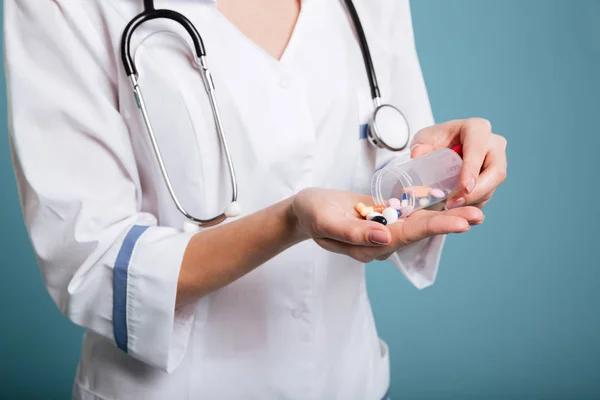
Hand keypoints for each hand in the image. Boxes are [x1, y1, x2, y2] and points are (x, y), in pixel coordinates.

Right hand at [291, 188, 482, 262]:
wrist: (305, 210)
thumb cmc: (312, 214)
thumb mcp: (326, 221)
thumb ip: (353, 232)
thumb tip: (385, 238)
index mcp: (370, 246)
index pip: (407, 235)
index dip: (435, 227)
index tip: (461, 223)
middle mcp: (382, 241)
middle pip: (420, 231)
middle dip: (449, 223)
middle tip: (478, 215)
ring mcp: (385, 230)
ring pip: (419, 223)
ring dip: (445, 216)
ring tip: (473, 210)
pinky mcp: (385, 218)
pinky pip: (410, 214)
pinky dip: (430, 208)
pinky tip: (448, 202)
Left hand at [410, 118, 506, 208]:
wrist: (441, 146)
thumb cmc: (435, 139)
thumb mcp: (424, 139)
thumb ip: (420, 145)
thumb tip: (417, 154)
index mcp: (476, 128)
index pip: (478, 149)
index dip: (473, 169)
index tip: (465, 187)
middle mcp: (493, 143)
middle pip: (496, 171)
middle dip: (477, 191)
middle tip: (454, 202)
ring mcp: (497, 161)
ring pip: (492, 186)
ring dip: (473, 200)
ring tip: (449, 205)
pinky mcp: (493, 178)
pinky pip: (488, 194)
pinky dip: (472, 202)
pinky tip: (456, 205)